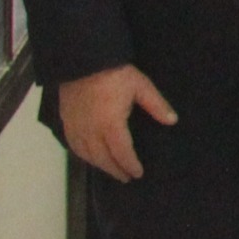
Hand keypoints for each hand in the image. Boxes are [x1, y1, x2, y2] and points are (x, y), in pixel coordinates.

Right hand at [57, 65, 176, 181]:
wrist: (82, 61)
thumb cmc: (114, 74)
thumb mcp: (141, 86)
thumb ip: (156, 105)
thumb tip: (172, 120)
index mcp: (110, 124)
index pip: (121, 152)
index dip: (129, 165)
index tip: (137, 173)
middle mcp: (91, 130)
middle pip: (102, 158)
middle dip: (115, 169)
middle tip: (125, 177)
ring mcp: (76, 127)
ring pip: (86, 154)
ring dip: (99, 165)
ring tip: (111, 169)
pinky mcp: (66, 121)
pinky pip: (72, 144)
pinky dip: (82, 155)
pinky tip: (89, 156)